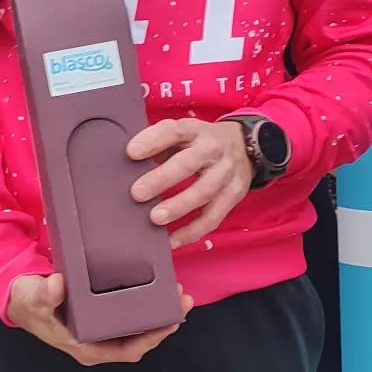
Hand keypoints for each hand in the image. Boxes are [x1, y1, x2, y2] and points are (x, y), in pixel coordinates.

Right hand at [5, 273, 187, 365]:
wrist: (19, 298)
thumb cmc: (27, 302)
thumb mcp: (32, 298)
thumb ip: (44, 294)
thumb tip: (58, 285)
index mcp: (86, 346)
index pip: (127, 350)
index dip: (151, 339)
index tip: (170, 323)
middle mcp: (98, 341)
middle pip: (139, 339)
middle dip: (163, 323)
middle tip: (183, 299)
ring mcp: (102, 329)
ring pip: (137, 327)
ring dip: (158, 313)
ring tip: (177, 292)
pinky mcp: (102, 315)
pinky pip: (130, 314)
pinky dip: (146, 303)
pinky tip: (158, 287)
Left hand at [127, 118, 252, 249]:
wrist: (246, 147)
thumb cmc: (200, 144)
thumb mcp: (183, 135)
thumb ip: (159, 146)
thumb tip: (126, 165)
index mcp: (195, 131)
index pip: (174, 131)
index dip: (153, 140)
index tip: (131, 152)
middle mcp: (212, 150)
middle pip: (188, 163)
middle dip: (162, 179)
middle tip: (137, 193)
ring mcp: (226, 174)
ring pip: (203, 192)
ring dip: (178, 207)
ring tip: (155, 219)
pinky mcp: (234, 196)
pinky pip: (212, 218)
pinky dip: (191, 232)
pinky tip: (171, 241)